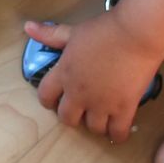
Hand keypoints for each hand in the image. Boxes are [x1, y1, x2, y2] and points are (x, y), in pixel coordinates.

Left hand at [25, 10, 161, 142]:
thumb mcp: (73, 31)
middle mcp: (79, 93)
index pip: (45, 96)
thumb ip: (50, 34)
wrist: (136, 33)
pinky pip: (117, 133)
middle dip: (72, 116)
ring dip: (95, 124)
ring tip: (101, 117)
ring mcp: (101, 104)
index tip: (56, 99)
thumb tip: (27, 27)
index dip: (49, 100)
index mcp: (64, 74)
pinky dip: (116, 135)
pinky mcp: (124, 109)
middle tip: (82, 109)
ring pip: (93, 128)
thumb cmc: (104, 30)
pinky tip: (117, 130)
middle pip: (67, 118)